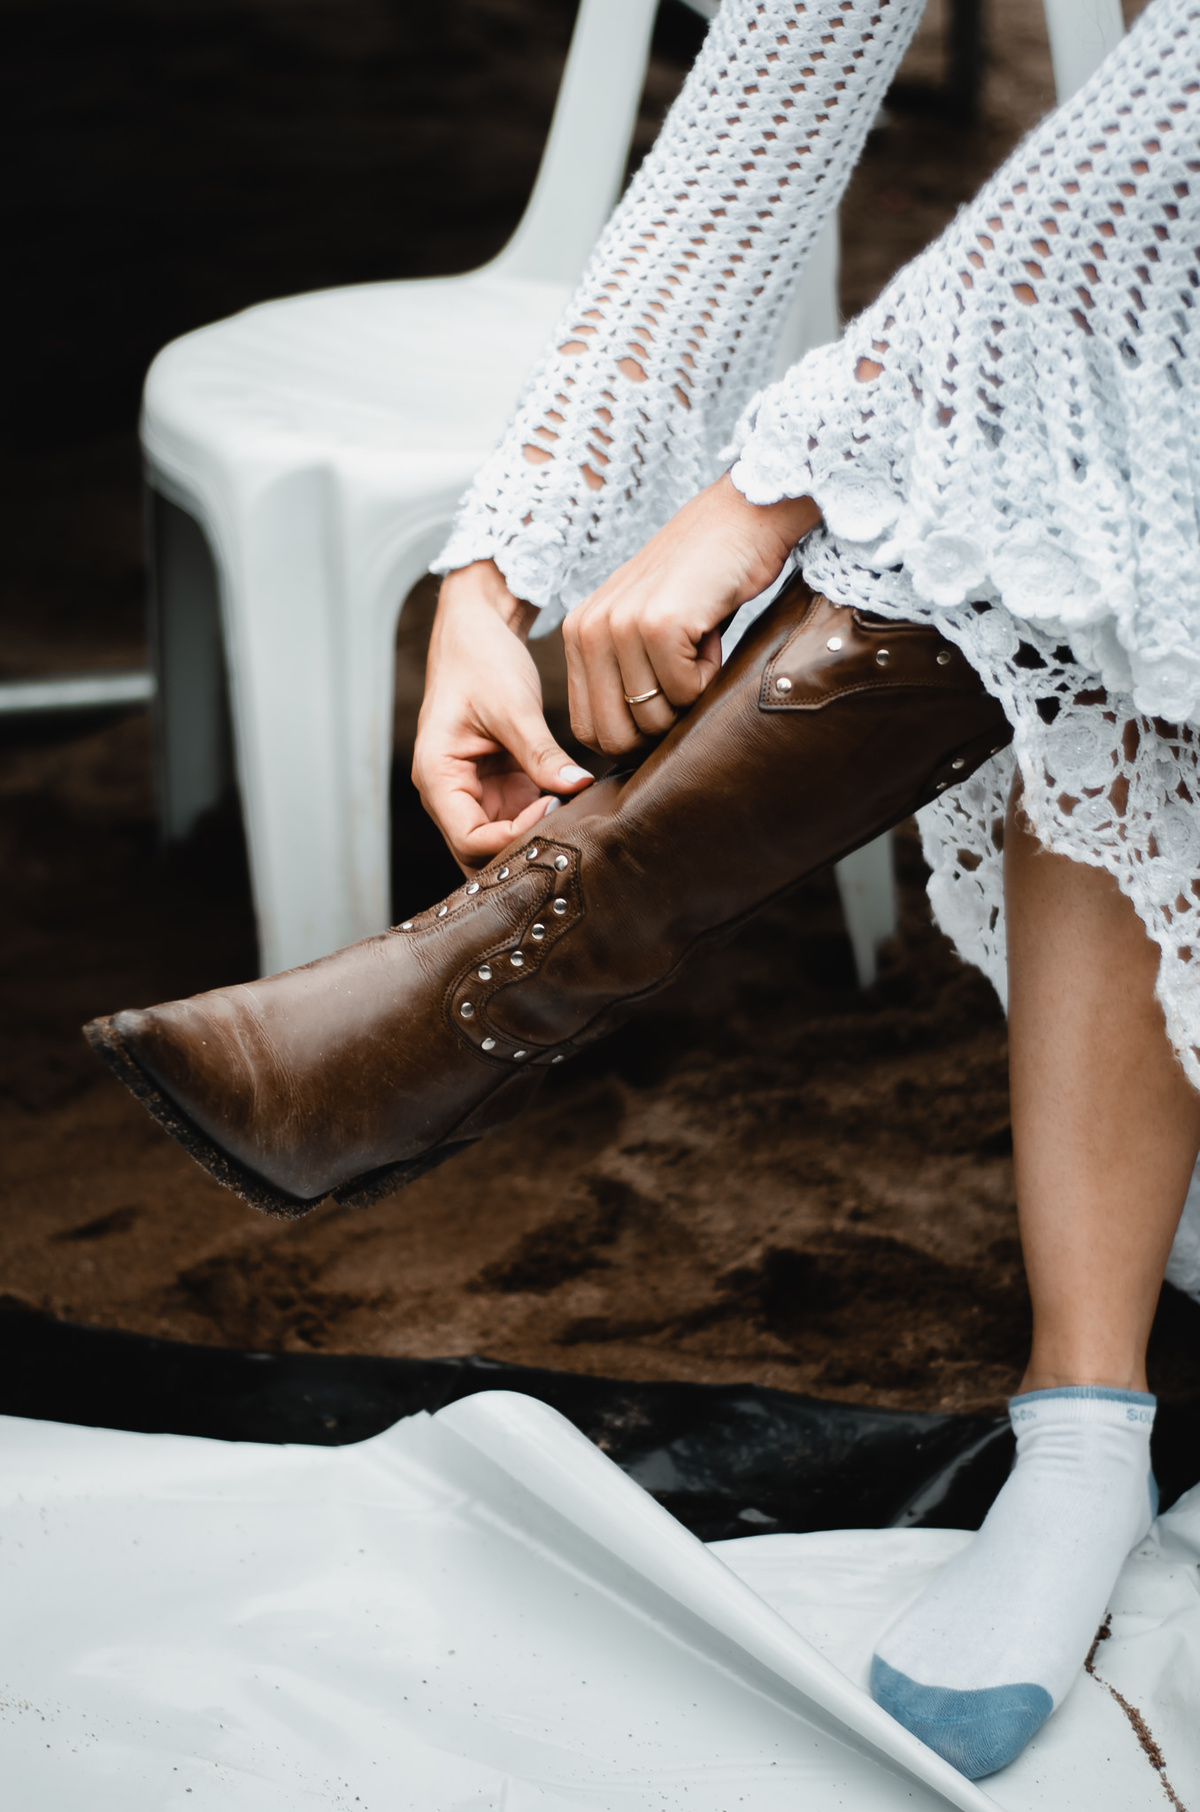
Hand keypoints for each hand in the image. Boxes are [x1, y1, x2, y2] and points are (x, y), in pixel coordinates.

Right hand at [413, 561, 594, 871]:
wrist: (476, 630)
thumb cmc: (480, 660)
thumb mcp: (513, 707)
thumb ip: (542, 754)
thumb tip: (578, 788)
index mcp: (437, 777)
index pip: (471, 840)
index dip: (514, 836)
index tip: (553, 804)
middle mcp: (449, 794)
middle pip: (482, 854)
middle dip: (523, 846)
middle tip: (569, 824)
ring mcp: (474, 793)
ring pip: (503, 842)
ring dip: (536, 834)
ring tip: (573, 812)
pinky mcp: (498, 786)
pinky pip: (520, 819)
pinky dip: (544, 817)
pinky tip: (571, 801)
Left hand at [562, 473, 819, 753]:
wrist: (739, 518)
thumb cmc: (698, 582)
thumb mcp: (642, 627)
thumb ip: (623, 675)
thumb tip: (627, 750)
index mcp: (577, 635)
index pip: (588, 729)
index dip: (633, 736)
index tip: (666, 704)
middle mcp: (587, 630)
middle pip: (615, 735)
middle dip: (661, 726)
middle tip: (686, 680)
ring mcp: (620, 626)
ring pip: (654, 717)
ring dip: (690, 694)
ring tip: (697, 645)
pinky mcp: (659, 624)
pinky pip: (686, 692)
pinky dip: (710, 675)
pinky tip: (710, 633)